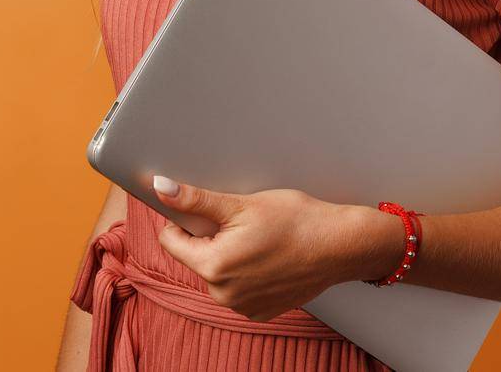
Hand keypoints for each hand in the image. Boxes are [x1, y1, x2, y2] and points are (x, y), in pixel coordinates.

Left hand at [152, 175, 357, 321]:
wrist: (339, 245)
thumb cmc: (296, 221)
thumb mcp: (240, 203)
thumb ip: (195, 199)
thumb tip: (161, 188)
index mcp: (213, 267)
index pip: (170, 240)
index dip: (184, 220)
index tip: (206, 211)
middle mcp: (223, 295)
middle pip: (195, 257)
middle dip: (210, 238)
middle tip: (242, 223)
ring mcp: (242, 307)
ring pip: (217, 273)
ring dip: (228, 255)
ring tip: (259, 240)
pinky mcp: (260, 312)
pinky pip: (237, 288)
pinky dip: (246, 272)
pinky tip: (268, 257)